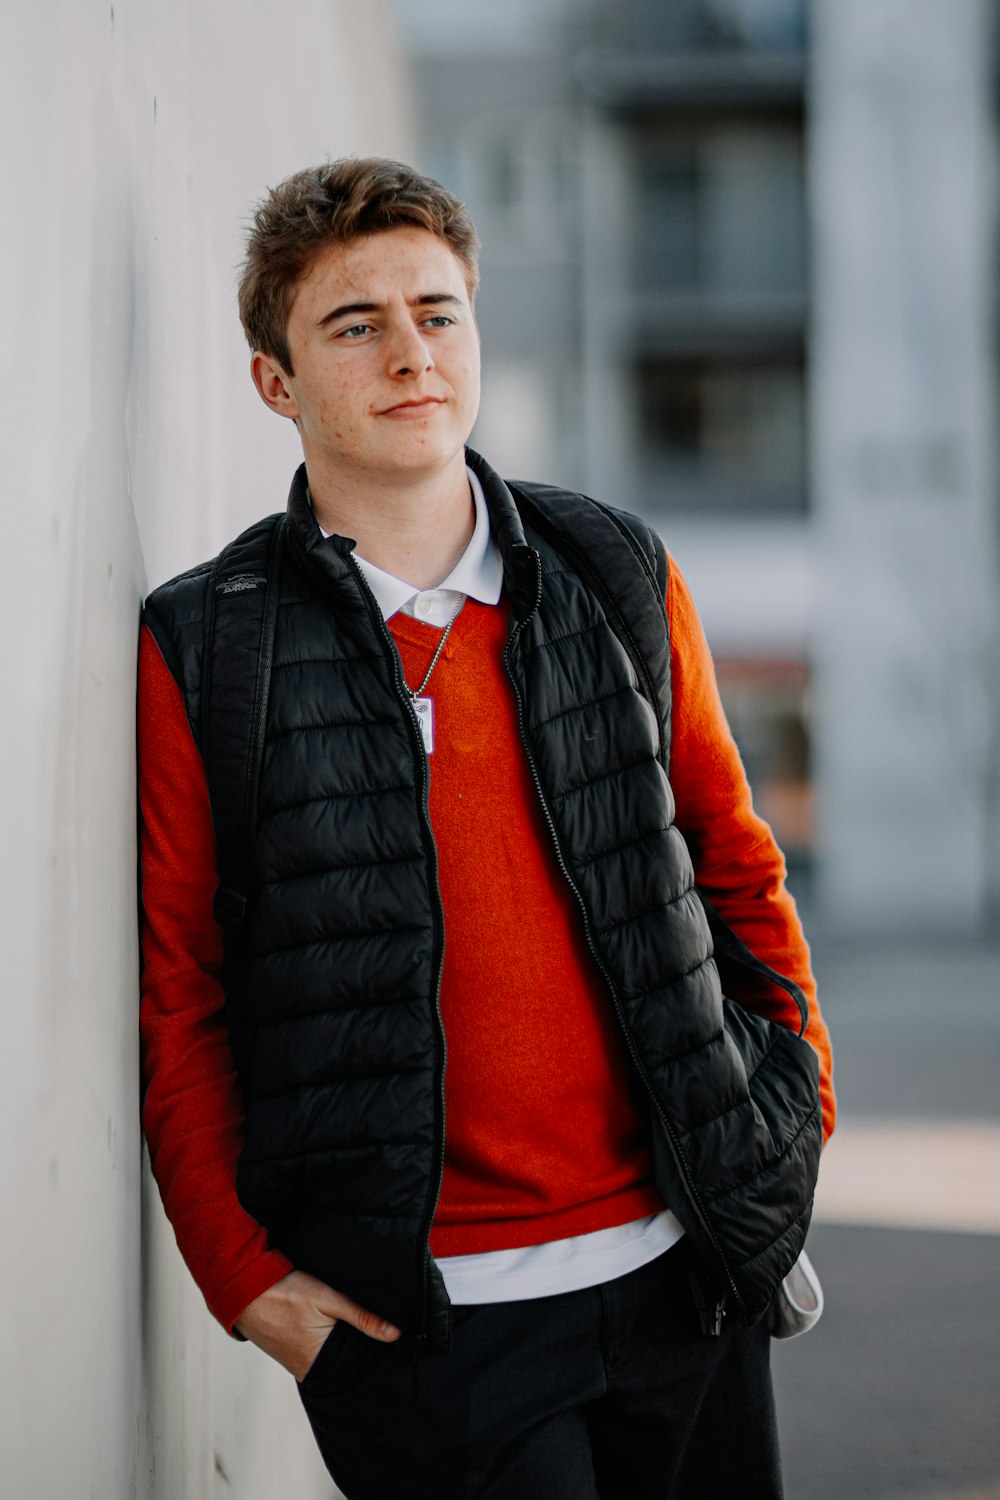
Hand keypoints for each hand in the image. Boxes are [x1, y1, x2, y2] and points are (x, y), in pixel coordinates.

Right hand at [234, 1269, 400, 1380]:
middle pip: (341, 1366)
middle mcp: (304, 1370)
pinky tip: (329, 1332)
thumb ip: (361, 1317)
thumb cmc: (284, 1292)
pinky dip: (322, 1345)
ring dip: (338, 1348)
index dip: (371, 1358)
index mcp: (318, 1363)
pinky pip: (311, 1354)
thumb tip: (394, 1334)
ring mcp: (293, 1363)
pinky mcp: (285, 1353)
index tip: (389, 1352)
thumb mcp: (328, 1299)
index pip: (355, 1368)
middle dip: (355, 1355)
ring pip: (326, 1360)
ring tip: (352, 1335)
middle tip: (374, 1341)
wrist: (243, 1288)